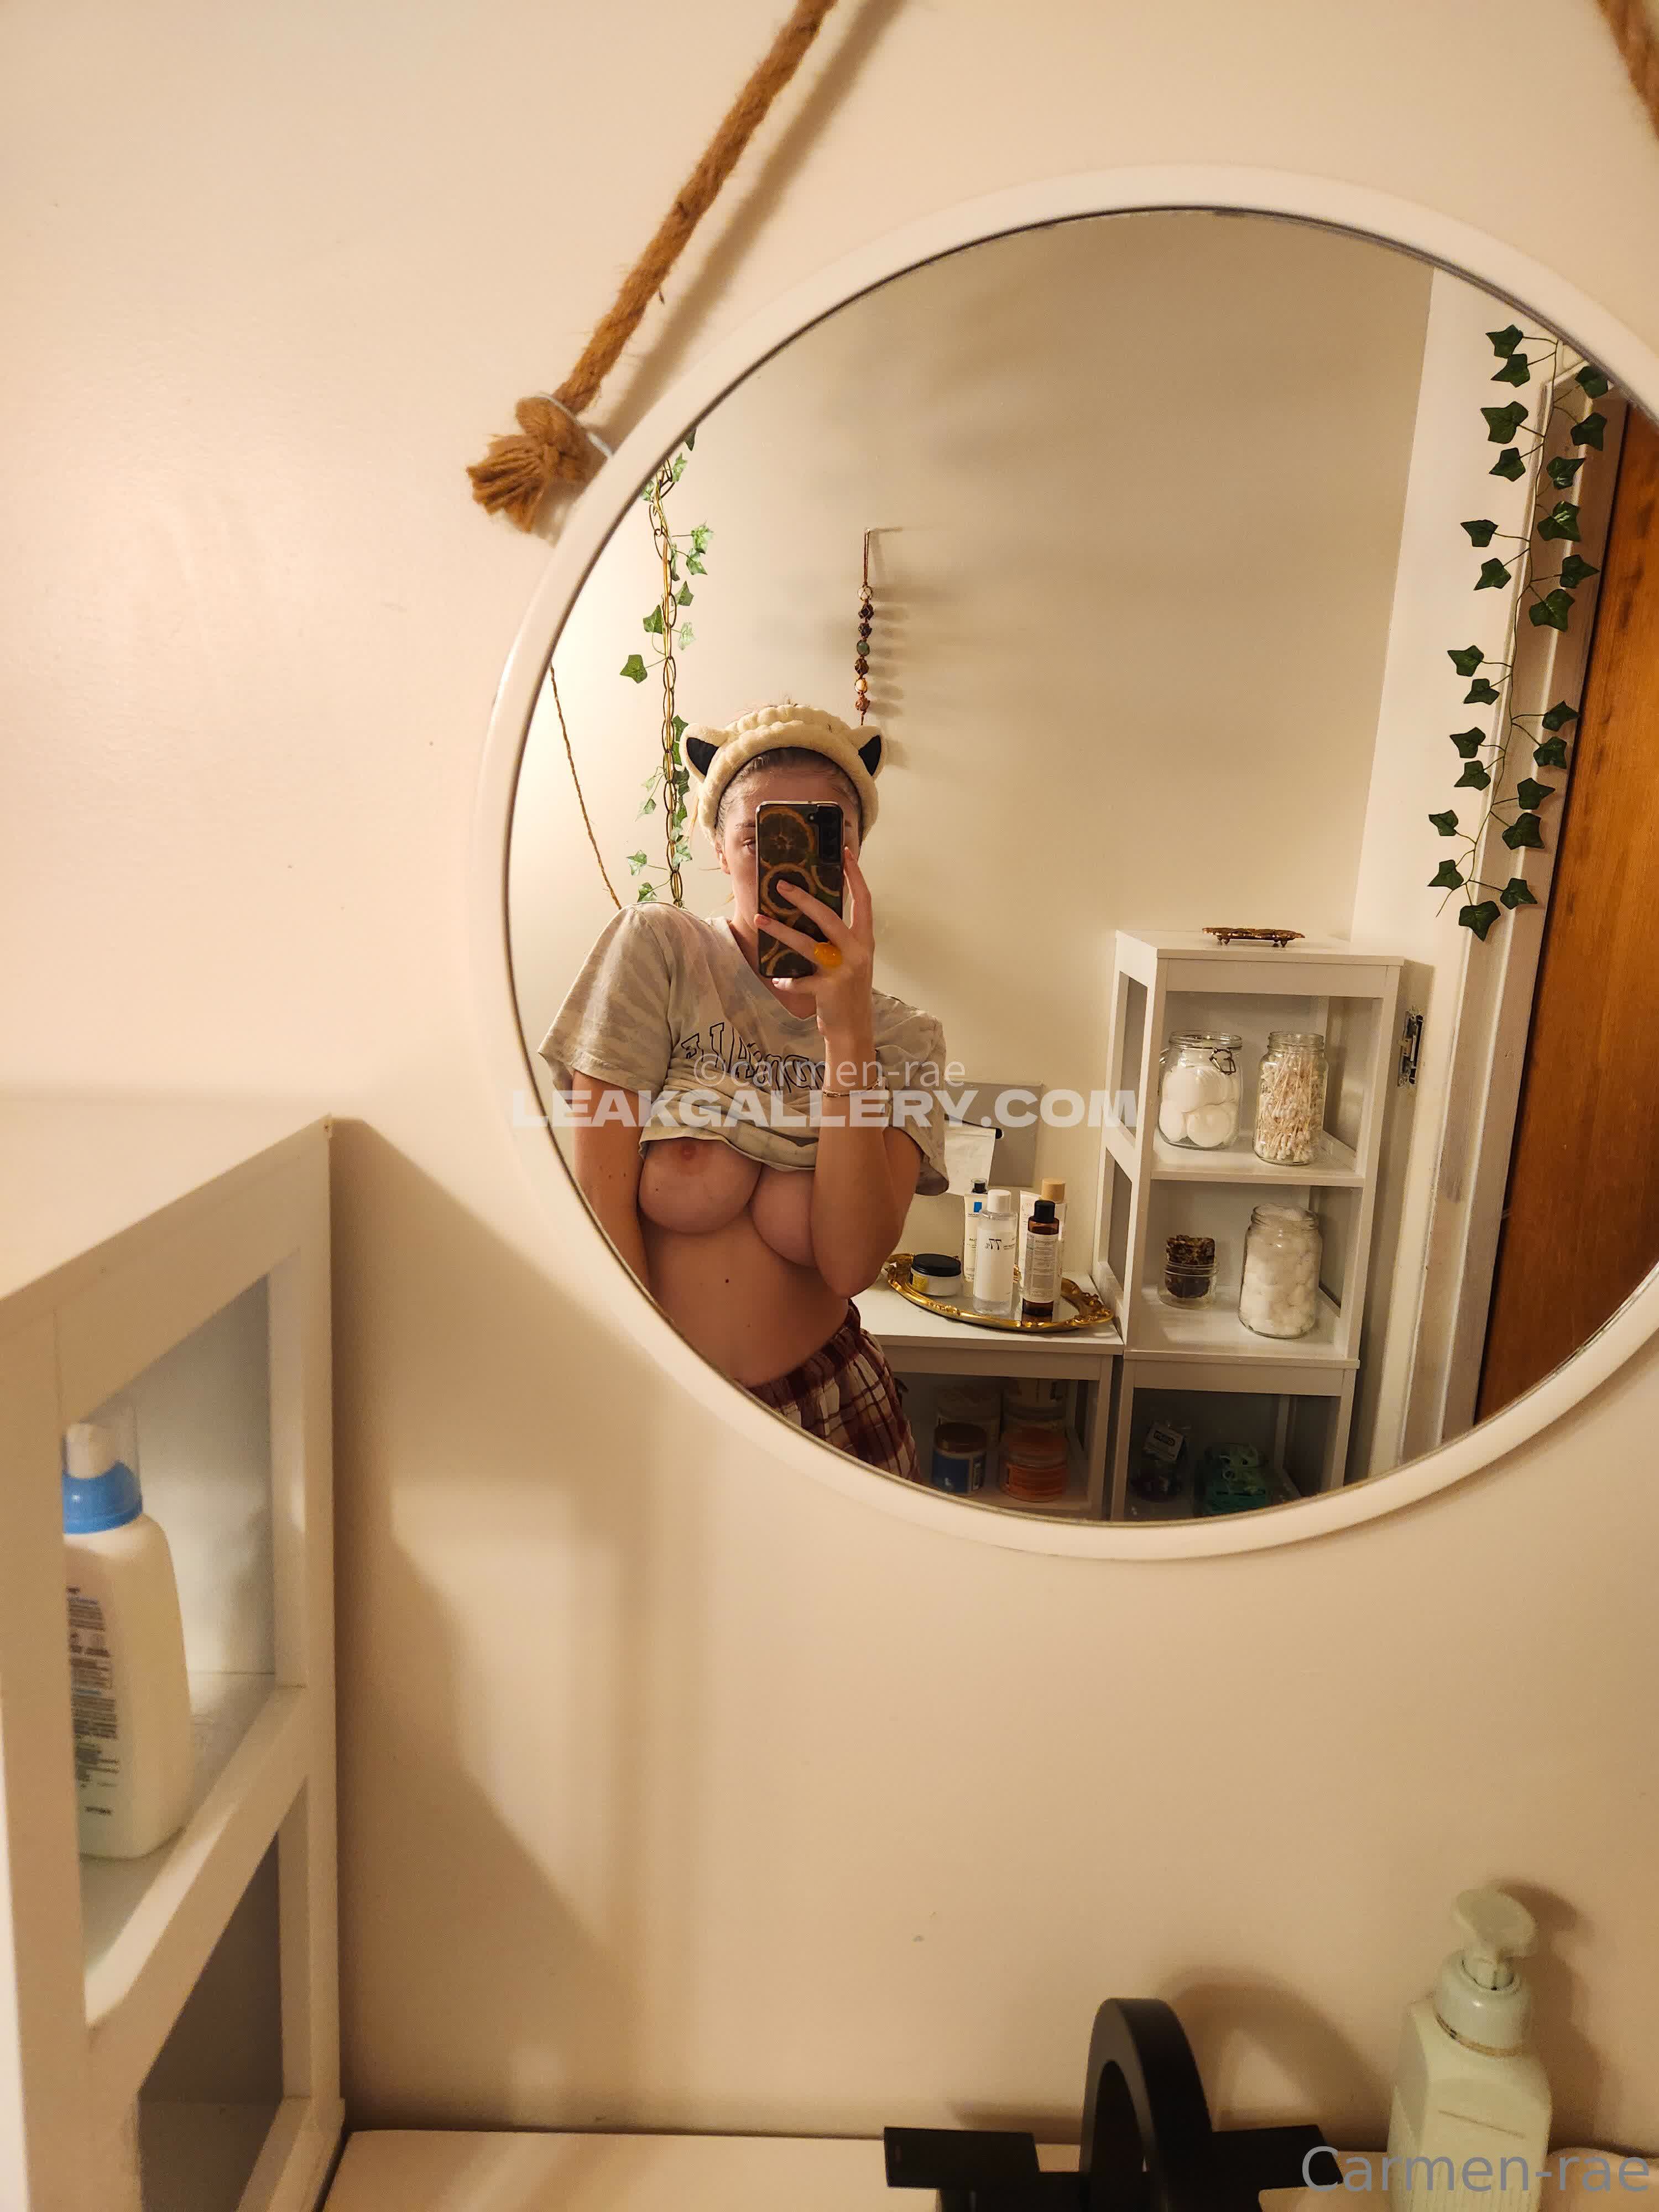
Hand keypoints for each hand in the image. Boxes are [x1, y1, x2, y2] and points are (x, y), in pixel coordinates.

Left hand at [756, 845, 875, 1054]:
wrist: (853, 1029)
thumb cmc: (847, 991)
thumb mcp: (851, 961)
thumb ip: (840, 938)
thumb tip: (815, 911)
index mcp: (864, 941)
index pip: (863, 901)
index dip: (856, 876)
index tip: (846, 853)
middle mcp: (857, 952)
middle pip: (828, 916)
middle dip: (803, 898)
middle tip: (782, 884)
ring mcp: (843, 970)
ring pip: (807, 944)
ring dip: (780, 931)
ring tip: (760, 919)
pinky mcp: (828, 990)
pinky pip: (800, 980)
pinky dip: (788, 980)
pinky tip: (779, 981)